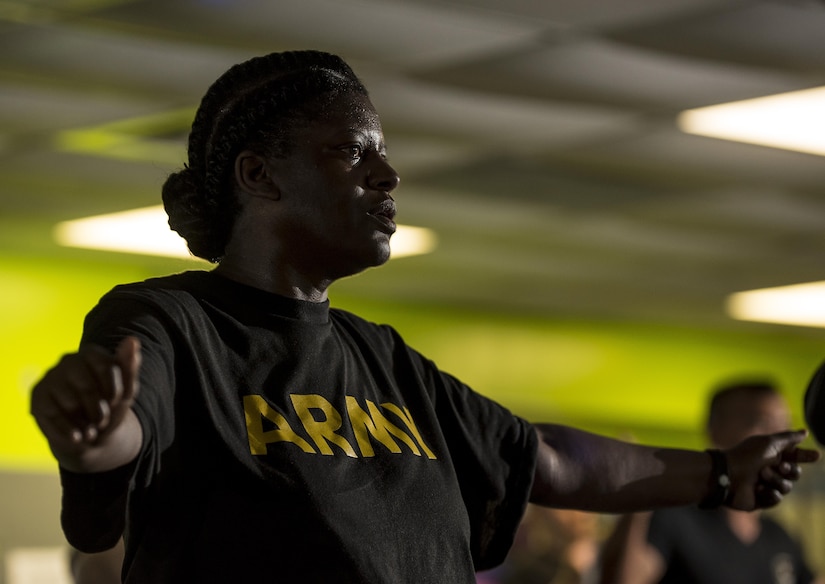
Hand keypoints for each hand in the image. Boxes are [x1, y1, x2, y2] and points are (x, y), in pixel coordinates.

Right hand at [30, 336, 141, 471]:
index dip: (115, 392)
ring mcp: (50, 377)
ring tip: (90, 426)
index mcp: (92, 353)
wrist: (91, 434)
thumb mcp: (126, 391)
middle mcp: (68, 360)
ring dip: (86, 423)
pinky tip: (77, 436)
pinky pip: (54, 417)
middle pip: (88, 389)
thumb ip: (130, 366)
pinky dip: (70, 431)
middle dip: (100, 411)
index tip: (116, 402)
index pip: (108, 369)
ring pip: (71, 405)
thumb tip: (132, 340)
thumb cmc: (110, 407)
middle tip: (102, 420)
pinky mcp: (37, 396)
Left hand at [724, 429, 819, 509]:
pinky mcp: (761, 499)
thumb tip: (805, 432)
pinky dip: (769, 493)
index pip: (794, 455)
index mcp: (771, 454)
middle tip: (779, 466)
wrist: (727, 476)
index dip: (805, 456)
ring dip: (775, 480)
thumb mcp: (768, 443)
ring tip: (761, 476)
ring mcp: (766, 484)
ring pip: (787, 487)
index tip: (817, 455)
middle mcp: (770, 469)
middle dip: (790, 470)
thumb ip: (788, 438)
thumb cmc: (746, 456)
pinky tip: (758, 489)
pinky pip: (777, 499)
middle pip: (795, 474)